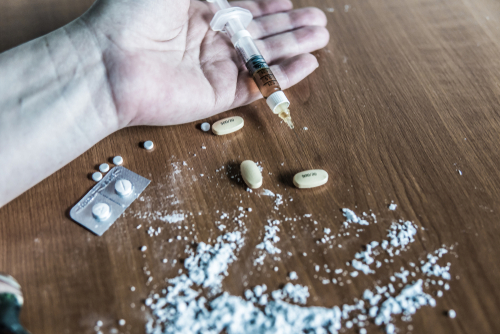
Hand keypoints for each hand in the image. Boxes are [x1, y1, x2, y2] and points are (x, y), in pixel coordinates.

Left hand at [82, 0, 328, 126]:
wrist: (109, 62)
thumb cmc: (133, 14)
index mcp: (200, 11)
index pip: (244, 9)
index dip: (269, 6)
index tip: (290, 2)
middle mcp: (210, 40)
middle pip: (260, 33)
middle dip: (291, 26)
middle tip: (320, 23)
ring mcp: (215, 68)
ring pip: (263, 57)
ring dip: (294, 47)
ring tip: (321, 37)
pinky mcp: (218, 95)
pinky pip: (257, 85)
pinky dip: (282, 75)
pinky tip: (306, 64)